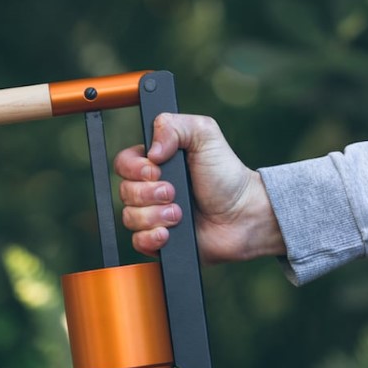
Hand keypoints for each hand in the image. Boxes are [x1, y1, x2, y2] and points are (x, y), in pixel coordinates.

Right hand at [114, 113, 285, 263]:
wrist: (244, 215)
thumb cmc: (227, 176)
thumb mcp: (205, 135)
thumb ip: (174, 125)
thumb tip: (151, 150)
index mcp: (156, 163)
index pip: (124, 163)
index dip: (134, 169)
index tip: (156, 170)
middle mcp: (151, 189)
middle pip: (124, 191)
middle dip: (148, 194)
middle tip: (174, 193)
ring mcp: (154, 216)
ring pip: (129, 217)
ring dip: (154, 216)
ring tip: (179, 214)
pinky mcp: (159, 241)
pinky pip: (138, 242)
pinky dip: (152, 238)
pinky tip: (169, 233)